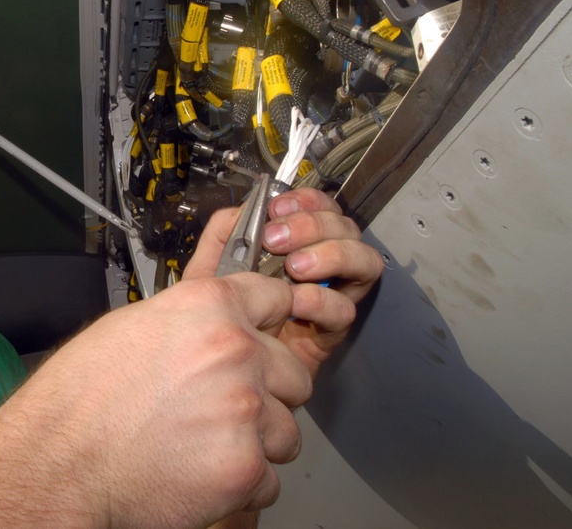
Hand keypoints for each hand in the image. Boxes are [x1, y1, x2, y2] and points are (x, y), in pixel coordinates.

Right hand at [0, 272, 312, 528]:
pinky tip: (197, 476)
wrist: (56, 462)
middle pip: (294, 373)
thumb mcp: (131, 327)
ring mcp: (246, 411)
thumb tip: (219, 324)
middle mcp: (236, 351)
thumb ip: (189, 320)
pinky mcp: (245, 469)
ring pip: (286, 430)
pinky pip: (269, 480)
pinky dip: (240, 485)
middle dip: (267, 393)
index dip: (270, 321)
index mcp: (207, 307)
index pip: (275, 297)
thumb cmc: (80, 398)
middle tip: (224, 409)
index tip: (268, 335)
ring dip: (255, 443)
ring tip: (203, 447)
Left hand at [185, 187, 381, 376]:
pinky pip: (346, 308)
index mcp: (290, 244)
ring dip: (332, 254)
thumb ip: (221, 237)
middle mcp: (317, 264)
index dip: (306, 201)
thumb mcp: (209, 273)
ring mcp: (329, 295)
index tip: (278, 208)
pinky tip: (297, 303)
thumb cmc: (217, 320)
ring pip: (362, 260)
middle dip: (314, 224)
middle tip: (278, 239)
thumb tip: (244, 210)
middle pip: (344, 227)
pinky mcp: (331, 330)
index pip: (318, 207)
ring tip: (295, 266)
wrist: (218, 371)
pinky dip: (324, 300)